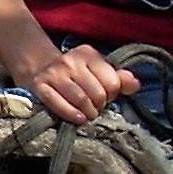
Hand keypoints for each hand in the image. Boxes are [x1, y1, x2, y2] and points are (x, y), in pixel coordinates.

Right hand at [9, 41, 138, 124]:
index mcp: (88, 54)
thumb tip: (134, 84)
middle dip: (100, 105)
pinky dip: (71, 114)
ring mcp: (54, 73)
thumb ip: (118, 77)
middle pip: (97, 93)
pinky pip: (58, 104)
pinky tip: (79, 119)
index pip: (112, 81)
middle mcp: (70, 61)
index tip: (106, 98)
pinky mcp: (39, 85)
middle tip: (96, 108)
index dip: (112, 94)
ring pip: (80, 99)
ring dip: (88, 113)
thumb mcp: (97, 70)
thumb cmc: (75, 73)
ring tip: (88, 115)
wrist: (38, 67)